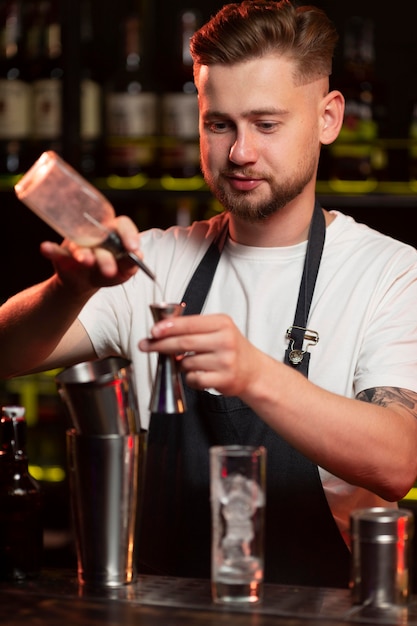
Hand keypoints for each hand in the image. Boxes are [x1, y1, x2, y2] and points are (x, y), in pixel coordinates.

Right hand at [40, 215, 142, 293]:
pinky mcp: (62, 253)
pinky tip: (45, 248)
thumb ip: (131, 266)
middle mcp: (95, 235)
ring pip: (80, 246)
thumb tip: (139, 257)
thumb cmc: (107, 272)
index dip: (128, 234)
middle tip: (110, 271)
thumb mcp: (122, 273)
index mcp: (113, 234)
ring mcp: (77, 243)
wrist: (84, 284)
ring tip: (86, 261)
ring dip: (82, 254)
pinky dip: (50, 250)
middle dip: (106, 256)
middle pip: (101, 238)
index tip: (133, 248)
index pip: (122, 224)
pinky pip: (55, 251)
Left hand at [139, 313, 261, 396]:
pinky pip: (194, 379)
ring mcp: (225, 361)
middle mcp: (225, 340)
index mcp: (222, 323)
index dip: (168, 327)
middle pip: (184, 343)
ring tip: (190, 362)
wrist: (253, 370)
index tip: (153, 331)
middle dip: (161, 345)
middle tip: (147, 345)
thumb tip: (161, 330)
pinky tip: (198, 374)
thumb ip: (194, 328)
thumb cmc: (231, 348)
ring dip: (180, 364)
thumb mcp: (218, 329)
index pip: (189, 324)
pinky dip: (190, 378)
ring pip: (186, 363)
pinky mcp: (224, 379)